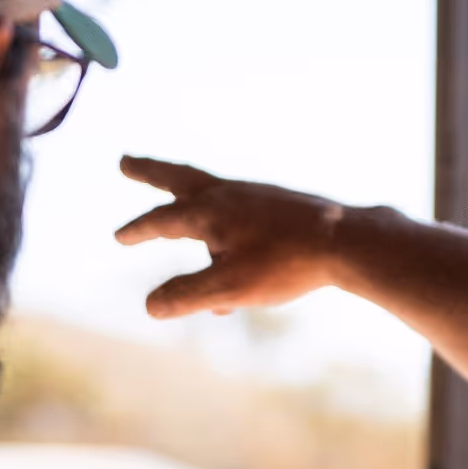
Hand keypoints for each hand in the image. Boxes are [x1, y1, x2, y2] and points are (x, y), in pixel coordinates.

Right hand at [114, 156, 352, 318]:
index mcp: (210, 211)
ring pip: (211, 192)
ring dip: (188, 198)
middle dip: (150, 172)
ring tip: (178, 208)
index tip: (120, 235)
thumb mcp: (230, 288)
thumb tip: (149, 307)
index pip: (162, 220)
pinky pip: (241, 212)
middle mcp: (230, 195)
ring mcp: (257, 195)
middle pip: (179, 177)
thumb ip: (187, 296)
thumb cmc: (287, 263)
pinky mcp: (281, 205)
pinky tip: (236, 246)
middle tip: (126, 162)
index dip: (139, 230)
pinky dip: (225, 225)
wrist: (347, 241)